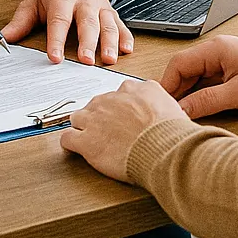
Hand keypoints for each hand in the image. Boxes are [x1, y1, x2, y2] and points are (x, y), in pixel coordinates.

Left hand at [2, 0, 133, 64]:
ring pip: (107, 24)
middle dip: (88, 42)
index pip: (59, 20)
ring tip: (108, 59)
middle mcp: (84, 1)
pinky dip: (126, 37)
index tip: (55, 57)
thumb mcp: (35, 0)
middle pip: (87, 22)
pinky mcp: (112, 13)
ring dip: (109, 42)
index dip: (57, 39)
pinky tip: (127, 50)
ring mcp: (100, 7)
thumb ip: (21, 20)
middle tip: (86, 60)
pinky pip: (121, 25)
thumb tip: (5, 38)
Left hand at [61, 78, 187, 180]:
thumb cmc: (170, 133)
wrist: (163, 148)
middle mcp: (111, 99)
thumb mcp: (171, 105)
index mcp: (132, 89)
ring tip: (89, 139)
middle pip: (96, 103)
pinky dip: (70, 143)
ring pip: (77, 117)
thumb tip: (162, 108)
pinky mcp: (86, 140)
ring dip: (82, 127)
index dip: (119, 108)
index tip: (122, 117)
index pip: (118, 93)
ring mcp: (95, 119)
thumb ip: (159, 101)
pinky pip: (67, 138)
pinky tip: (76, 149)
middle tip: (108, 132)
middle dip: (99, 116)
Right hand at [161, 35, 237, 118]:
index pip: (178, 63)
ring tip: (181, 115)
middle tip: (169, 114)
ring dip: (186, 95)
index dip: (166, 84)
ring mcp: (221, 61)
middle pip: (183, 71)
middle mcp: (215, 52)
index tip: (161, 104)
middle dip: (174, 92)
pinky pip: (205, 82)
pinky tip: (197, 110)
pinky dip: (198, 95)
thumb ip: (208, 101)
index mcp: (216, 49)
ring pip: (193, 78)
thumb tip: (182, 109)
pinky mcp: (228, 71)